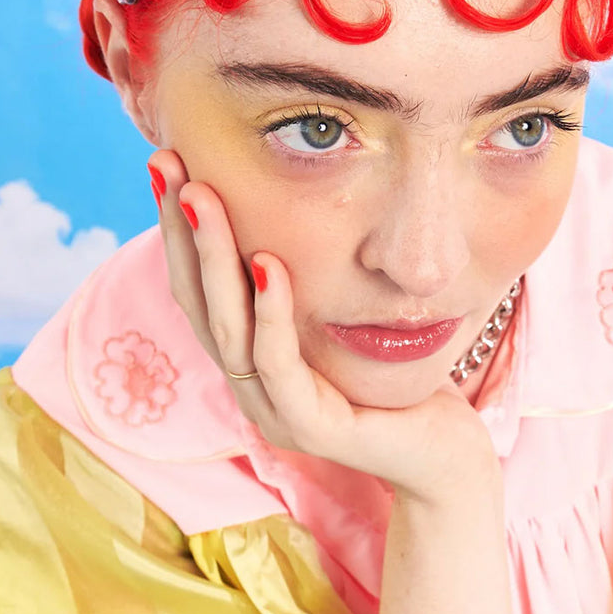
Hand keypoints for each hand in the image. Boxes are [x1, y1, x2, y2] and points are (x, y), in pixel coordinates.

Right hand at [148, 149, 501, 506]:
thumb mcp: (343, 313)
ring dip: (213, 258)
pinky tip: (267, 261)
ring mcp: (275, 412)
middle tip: (164, 164)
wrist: (448, 451)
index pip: (199, 287)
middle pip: (198, 303)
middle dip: (180, 230)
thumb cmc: (398, 375)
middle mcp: (250, 385)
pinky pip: (279, 365)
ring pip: (229, 330)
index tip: (166, 161)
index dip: (177, 227)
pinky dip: (271, 311)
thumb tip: (288, 195)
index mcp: (251, 357)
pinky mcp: (312, 430)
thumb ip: (309, 275)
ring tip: (202, 197)